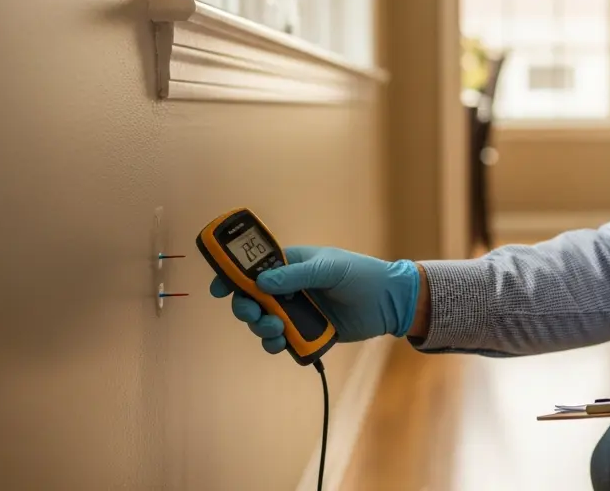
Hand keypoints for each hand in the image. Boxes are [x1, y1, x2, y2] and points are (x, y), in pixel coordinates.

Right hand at [209, 245, 420, 354]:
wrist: (390, 303)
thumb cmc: (363, 275)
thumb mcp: (330, 268)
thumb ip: (297, 275)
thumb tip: (261, 282)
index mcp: (292, 265)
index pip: (253, 268)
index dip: (233, 276)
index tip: (219, 288)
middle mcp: (290, 288)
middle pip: (252, 299)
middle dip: (246, 308)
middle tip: (255, 314)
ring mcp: (298, 311)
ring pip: (264, 322)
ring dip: (262, 328)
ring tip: (277, 329)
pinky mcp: (308, 333)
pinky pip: (282, 341)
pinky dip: (277, 344)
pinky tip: (283, 343)